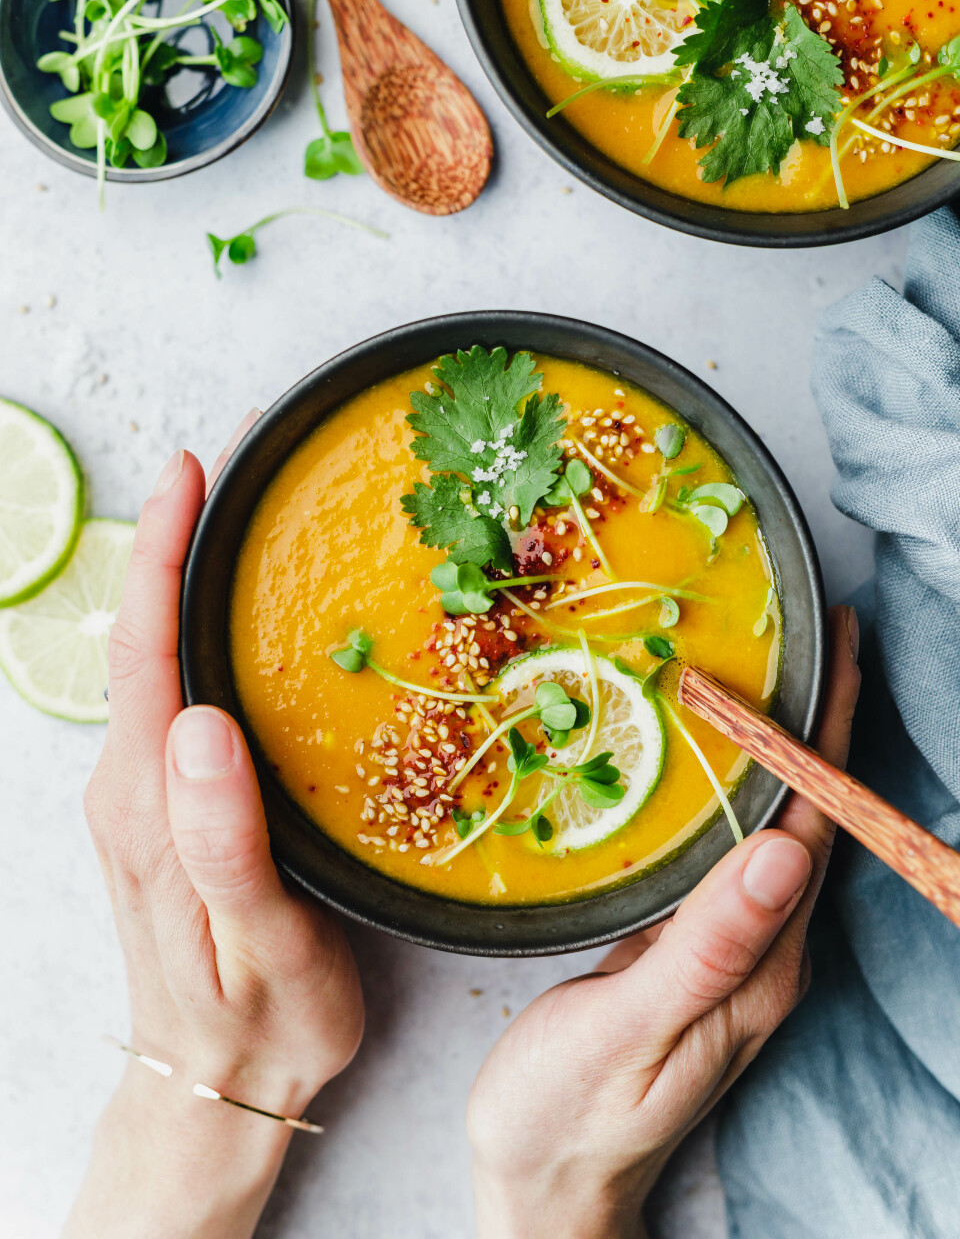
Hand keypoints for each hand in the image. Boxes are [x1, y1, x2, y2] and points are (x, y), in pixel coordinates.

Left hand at [65, 419, 363, 1238]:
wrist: (222, 1078)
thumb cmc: (257, 1016)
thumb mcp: (257, 943)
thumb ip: (223, 843)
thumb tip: (204, 724)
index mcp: (150, 802)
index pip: (149, 652)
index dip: (168, 553)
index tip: (194, 471)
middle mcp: (136, 784)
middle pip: (151, 637)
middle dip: (182, 540)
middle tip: (238, 465)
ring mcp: (150, 792)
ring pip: (166, 661)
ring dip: (196, 580)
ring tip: (247, 518)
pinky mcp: (173, 803)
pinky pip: (182, 694)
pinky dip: (208, 633)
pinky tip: (251, 617)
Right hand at [468, 606, 860, 1238]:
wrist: (540, 1181)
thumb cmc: (567, 1114)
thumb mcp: (629, 1029)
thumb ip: (706, 945)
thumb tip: (787, 850)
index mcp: (759, 966)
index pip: (815, 827)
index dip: (830, 736)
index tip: (843, 651)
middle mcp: (760, 954)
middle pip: (805, 819)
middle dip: (817, 726)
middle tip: (815, 640)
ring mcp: (727, 953)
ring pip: (766, 829)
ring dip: (777, 751)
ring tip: (767, 675)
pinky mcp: (689, 952)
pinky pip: (723, 851)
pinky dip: (728, 789)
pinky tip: (705, 759)